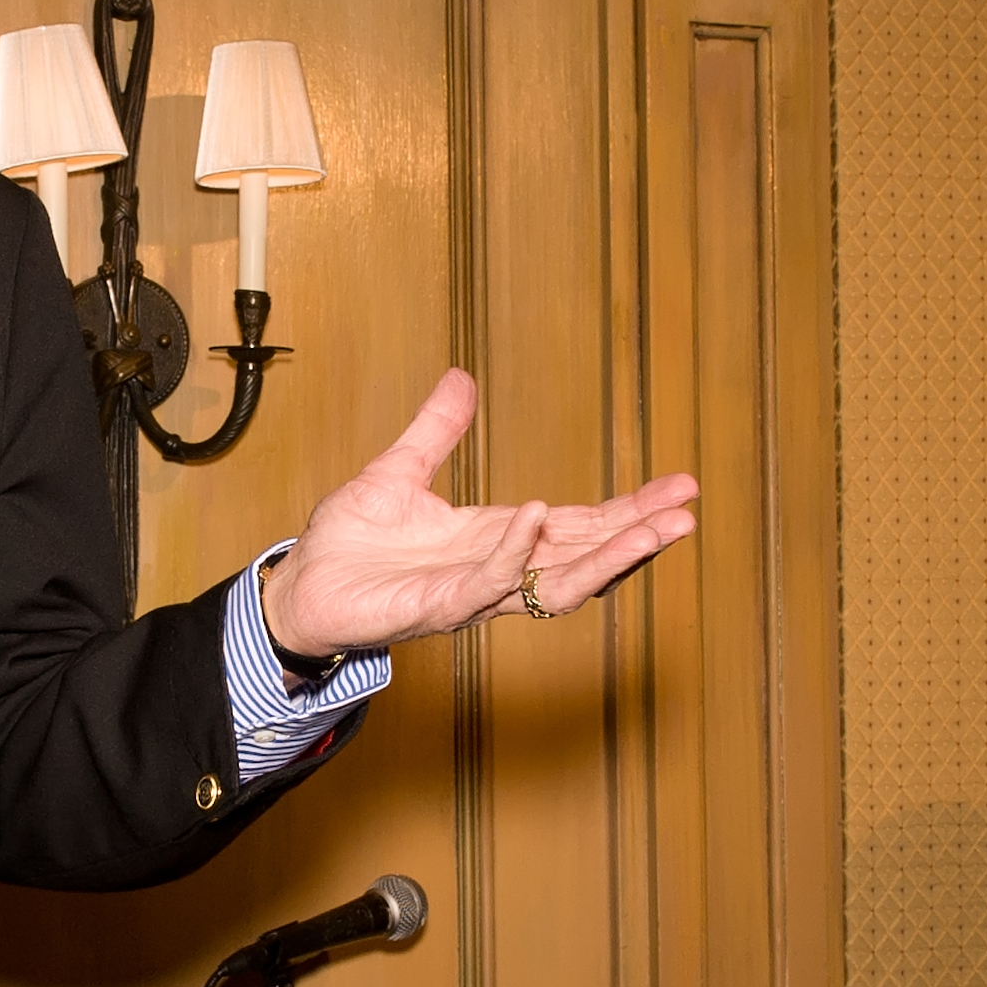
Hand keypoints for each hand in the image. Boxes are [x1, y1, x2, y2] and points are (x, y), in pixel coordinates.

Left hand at [261, 369, 698, 656]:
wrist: (299, 588)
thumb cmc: (349, 545)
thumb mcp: (399, 471)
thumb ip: (435, 432)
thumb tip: (460, 379)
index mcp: (495, 537)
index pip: (579, 526)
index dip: (628, 509)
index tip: (678, 488)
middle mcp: (494, 570)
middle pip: (583, 558)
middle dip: (635, 536)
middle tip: (688, 513)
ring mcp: (469, 593)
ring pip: (552, 585)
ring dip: (602, 558)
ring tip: (648, 530)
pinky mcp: (433, 607)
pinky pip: (484, 583)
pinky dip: (513, 551)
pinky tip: (538, 516)